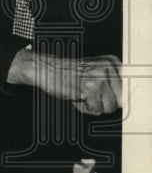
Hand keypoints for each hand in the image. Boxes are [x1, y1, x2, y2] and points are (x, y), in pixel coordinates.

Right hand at [7, 49, 122, 114]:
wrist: (44, 69)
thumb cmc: (67, 73)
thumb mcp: (94, 72)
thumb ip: (113, 83)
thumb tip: (127, 100)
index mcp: (112, 62)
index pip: (128, 89)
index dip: (118, 97)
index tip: (110, 98)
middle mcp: (108, 68)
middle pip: (121, 100)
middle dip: (105, 102)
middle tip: (90, 94)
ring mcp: (100, 77)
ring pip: (109, 107)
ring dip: (94, 105)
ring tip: (82, 94)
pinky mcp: (90, 88)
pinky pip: (96, 110)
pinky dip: (85, 108)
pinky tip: (77, 97)